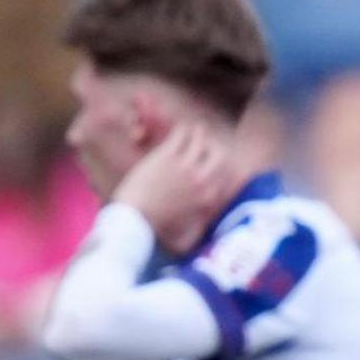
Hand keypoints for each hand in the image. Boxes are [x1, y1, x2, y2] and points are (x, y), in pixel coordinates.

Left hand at [112, 124, 240, 256]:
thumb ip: (202, 225)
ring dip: (199, 133)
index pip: (225, 174)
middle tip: (209, 142)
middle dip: (215, 146)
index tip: (217, 161)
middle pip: (218, 154)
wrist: (135, 218)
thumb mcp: (188, 230)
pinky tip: (181, 129)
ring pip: (200, 141)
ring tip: (196, 129)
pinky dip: (183, 130)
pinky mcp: (167, 156)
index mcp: (209, 196)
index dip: (222, 165)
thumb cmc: (158, 227)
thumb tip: (210, 226)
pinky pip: (181, 136)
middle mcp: (202, 178)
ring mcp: (185, 165)